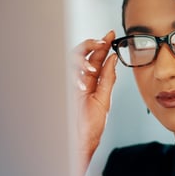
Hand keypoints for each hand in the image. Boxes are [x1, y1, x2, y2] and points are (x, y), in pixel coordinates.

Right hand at [73, 31, 117, 175]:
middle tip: (103, 41)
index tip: (110, 35)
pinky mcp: (62, 87)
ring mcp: (70, 83)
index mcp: (92, 82)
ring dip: (84, 59)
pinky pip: (65, 72)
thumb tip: (113, 59)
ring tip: (92, 68)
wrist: (79, 140)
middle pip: (83, 54)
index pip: (97, 59)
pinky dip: (75, 74)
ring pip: (72, 59)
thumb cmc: (90, 125)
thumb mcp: (103, 99)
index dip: (103, 46)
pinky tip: (83, 82)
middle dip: (92, 44)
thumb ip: (108, 78)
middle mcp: (80, 80)